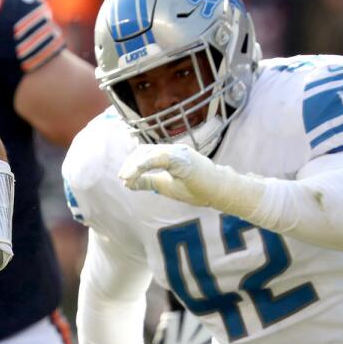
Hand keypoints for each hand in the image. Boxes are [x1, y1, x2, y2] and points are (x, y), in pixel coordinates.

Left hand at [119, 144, 256, 208]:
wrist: (219, 193)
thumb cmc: (196, 188)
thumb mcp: (165, 186)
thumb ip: (148, 182)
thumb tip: (127, 183)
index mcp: (170, 156)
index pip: (145, 153)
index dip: (132, 163)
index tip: (123, 178)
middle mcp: (174, 151)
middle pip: (145, 150)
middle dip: (131, 164)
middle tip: (123, 178)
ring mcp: (180, 153)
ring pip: (151, 153)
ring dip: (136, 165)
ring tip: (126, 178)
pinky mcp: (185, 160)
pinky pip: (162, 158)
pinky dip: (146, 164)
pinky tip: (137, 173)